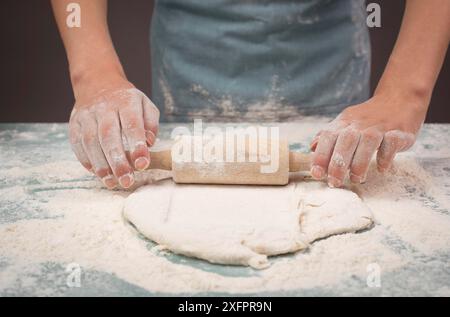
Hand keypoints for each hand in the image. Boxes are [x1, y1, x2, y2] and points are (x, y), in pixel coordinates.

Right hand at [69, 78, 159, 188]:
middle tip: (127, 181)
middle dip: (117, 161)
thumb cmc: (127, 101)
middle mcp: (104, 108)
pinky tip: (97, 173)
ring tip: (112, 182)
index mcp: (126, 102)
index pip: (132, 124)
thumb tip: (149, 143)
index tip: (142, 164)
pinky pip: (78, 144)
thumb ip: (150, 124)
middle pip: (109, 136)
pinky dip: (86, 160)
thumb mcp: (145, 105)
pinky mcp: (74, 123)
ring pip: (91, 142)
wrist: (98, 84)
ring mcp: (87, 115)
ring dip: (101, 165)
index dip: (137, 145)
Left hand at [309, 93, 426, 186]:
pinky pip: (391, 143)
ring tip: (356, 179)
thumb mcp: (344, 123)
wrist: (398, 100)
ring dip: (360, 163)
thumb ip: (328, 136)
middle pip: (346, 141)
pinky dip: (386, 156)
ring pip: (368, 142)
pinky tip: (381, 168)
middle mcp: (359, 124)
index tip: (317, 174)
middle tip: (335, 182)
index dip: (320, 156)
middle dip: (338, 164)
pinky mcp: (398, 132)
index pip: (328, 137)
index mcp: (343, 123)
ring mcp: (379, 127)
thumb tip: (312, 147)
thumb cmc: (366, 119)